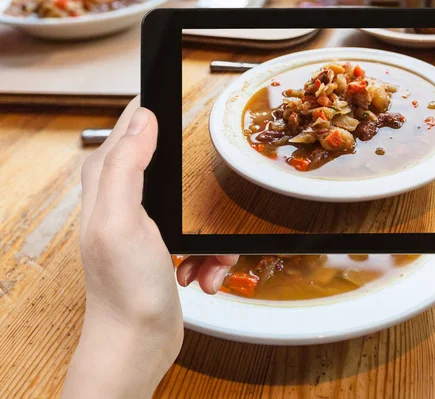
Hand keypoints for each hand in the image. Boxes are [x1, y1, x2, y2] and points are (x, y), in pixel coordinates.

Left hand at [63, 98, 236, 398]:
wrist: (137, 341)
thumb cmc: (124, 289)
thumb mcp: (122, 220)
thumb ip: (127, 166)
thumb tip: (144, 119)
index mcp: (107, 184)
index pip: (130, 128)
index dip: (155, 114)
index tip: (179, 105)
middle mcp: (125, 201)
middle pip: (174, 169)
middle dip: (200, 192)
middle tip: (206, 210)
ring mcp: (148, 226)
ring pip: (198, 208)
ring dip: (212, 237)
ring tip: (205, 261)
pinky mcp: (167, 249)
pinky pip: (204, 239)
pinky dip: (211, 257)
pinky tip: (203, 274)